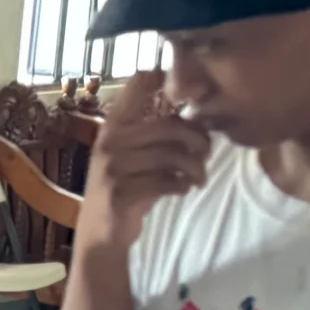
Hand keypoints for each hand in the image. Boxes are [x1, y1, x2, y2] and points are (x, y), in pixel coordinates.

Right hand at [81, 70, 209, 253]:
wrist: (102, 231)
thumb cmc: (125, 185)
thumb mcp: (133, 153)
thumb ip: (158, 132)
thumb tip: (203, 115)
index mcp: (114, 124)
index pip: (137, 84)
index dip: (166, 79)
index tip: (190, 93)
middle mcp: (110, 141)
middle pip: (170, 126)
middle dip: (198, 140)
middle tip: (207, 153)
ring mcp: (113, 167)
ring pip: (172, 156)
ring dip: (195, 168)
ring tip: (199, 177)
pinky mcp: (120, 193)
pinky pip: (165, 182)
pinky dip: (181, 185)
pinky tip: (182, 188)